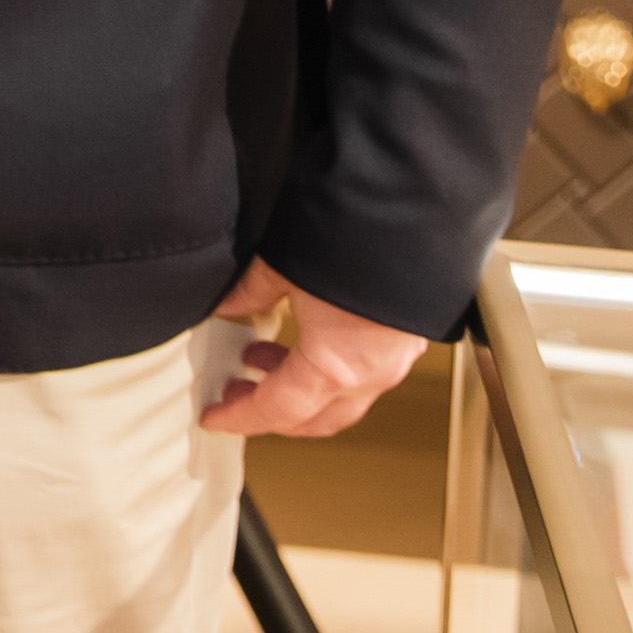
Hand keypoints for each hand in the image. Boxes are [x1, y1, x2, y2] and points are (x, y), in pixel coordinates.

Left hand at [201, 260, 425, 438]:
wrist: (415, 213)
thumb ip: (249, 293)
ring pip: (342, 399)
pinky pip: (364, 375)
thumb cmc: (358, 240)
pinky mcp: (407, 339)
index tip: (216, 417)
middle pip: (316, 419)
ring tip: (265, 360)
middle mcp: (370, 374)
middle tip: (238, 394)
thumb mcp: (283, 266)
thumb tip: (225, 304)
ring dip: (302, 391)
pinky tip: (310, 342)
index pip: (278, 411)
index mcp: (335, 367)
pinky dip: (330, 372)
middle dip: (273, 414)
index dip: (240, 418)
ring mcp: (394, 360)